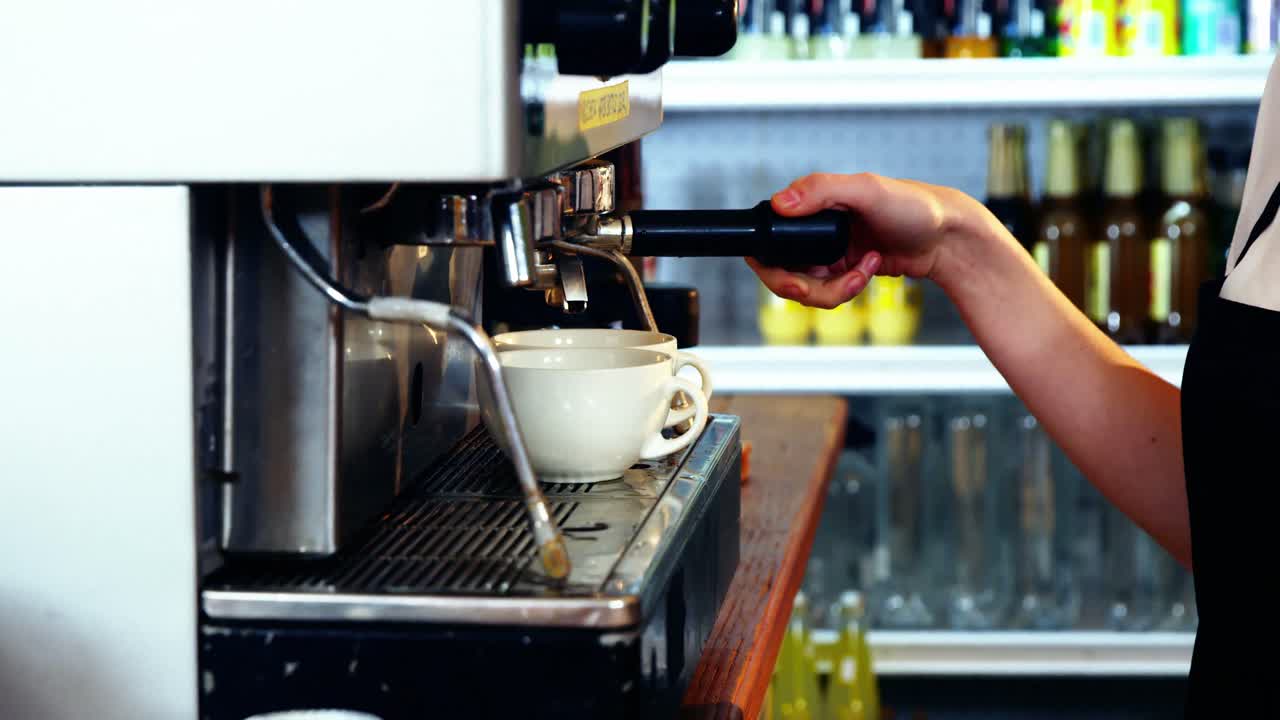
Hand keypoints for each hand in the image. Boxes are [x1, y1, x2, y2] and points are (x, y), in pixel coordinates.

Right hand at [747, 172, 990, 308]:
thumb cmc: (916, 206)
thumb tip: (780, 202)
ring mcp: (829, 251)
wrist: (949, 239)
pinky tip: (869, 269)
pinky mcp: (844, 271)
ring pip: (805, 287)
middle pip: (781, 270)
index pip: (770, 232)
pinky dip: (845, 288)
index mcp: (815, 202)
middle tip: (811, 289)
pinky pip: (828, 292)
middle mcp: (816, 227)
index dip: (769, 261)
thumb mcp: (868, 190)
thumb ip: (821, 190)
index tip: (787, 275)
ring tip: (861, 272)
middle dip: (800, 286)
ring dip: (830, 289)